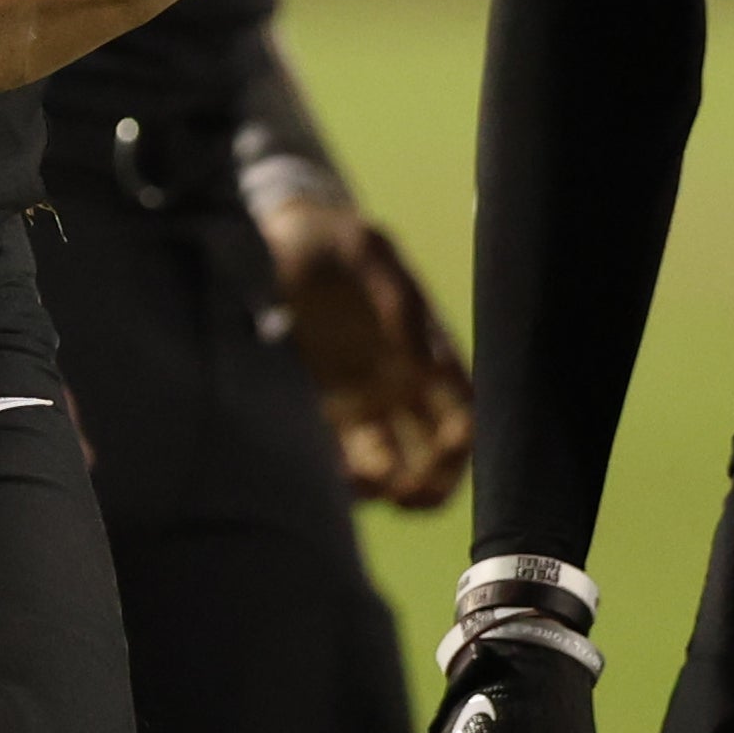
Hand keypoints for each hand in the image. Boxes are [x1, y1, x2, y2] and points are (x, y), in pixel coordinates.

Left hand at [262, 195, 476, 509]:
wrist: (271, 237)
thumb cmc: (328, 239)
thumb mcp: (365, 249)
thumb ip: (397, 297)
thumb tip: (424, 364)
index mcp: (426, 352)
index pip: (462, 414)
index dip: (461, 445)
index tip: (443, 454)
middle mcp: (400, 386)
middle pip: (434, 457)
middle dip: (429, 487)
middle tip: (402, 495)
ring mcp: (359, 401)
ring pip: (388, 466)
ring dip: (382, 488)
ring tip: (355, 483)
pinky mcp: (318, 408)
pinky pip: (337, 456)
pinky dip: (338, 477)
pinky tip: (326, 476)